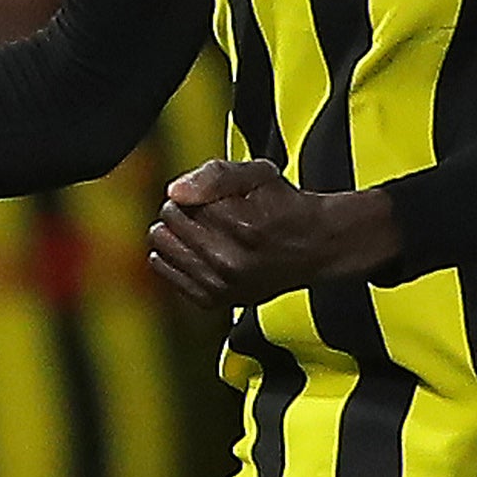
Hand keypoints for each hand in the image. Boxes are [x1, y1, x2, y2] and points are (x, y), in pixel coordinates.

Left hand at [145, 159, 398, 308]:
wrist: (312, 246)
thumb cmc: (284, 209)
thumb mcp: (258, 175)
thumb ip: (215, 175)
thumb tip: (177, 191)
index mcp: (239, 226)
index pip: (179, 201)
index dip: (191, 193)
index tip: (210, 197)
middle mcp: (229, 261)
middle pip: (168, 225)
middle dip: (181, 212)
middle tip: (206, 213)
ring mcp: (221, 285)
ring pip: (163, 250)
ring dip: (175, 237)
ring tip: (201, 232)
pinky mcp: (215, 301)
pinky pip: (169, 276)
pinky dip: (175, 262)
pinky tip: (196, 253)